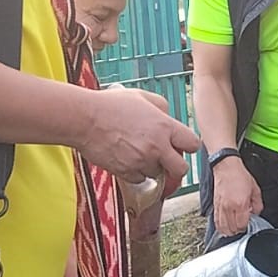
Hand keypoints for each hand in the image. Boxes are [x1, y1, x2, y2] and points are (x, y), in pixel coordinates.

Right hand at [83, 86, 199, 184]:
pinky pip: (139, 179)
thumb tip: (169, 118)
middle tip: (167, 162)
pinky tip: (126, 159)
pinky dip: (135, 173)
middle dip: (175, 167)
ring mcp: (141, 161)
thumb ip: (162, 107)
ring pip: (158, 175)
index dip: (188, 146)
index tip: (180, 146)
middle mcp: (157, 146)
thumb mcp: (142, 96)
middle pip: (181, 169)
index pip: (193, 144)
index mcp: (164, 126)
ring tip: (138, 154)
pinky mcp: (126, 172)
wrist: (84, 118)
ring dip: (152, 168)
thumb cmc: (110, 105)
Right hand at [211, 156, 262, 236]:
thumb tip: (256, 213)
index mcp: (240, 204)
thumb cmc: (239, 175)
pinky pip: (216, 222)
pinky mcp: (215, 206)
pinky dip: (221, 226)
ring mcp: (220, 207)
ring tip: (234, 227)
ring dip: (229, 230)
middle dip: (238, 230)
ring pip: (223, 228)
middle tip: (242, 224)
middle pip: (232, 229)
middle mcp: (229, 207)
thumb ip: (258, 204)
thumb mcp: (255, 189)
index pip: (242, 225)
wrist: (226, 167)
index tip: (248, 223)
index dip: (246, 227)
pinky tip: (225, 226)